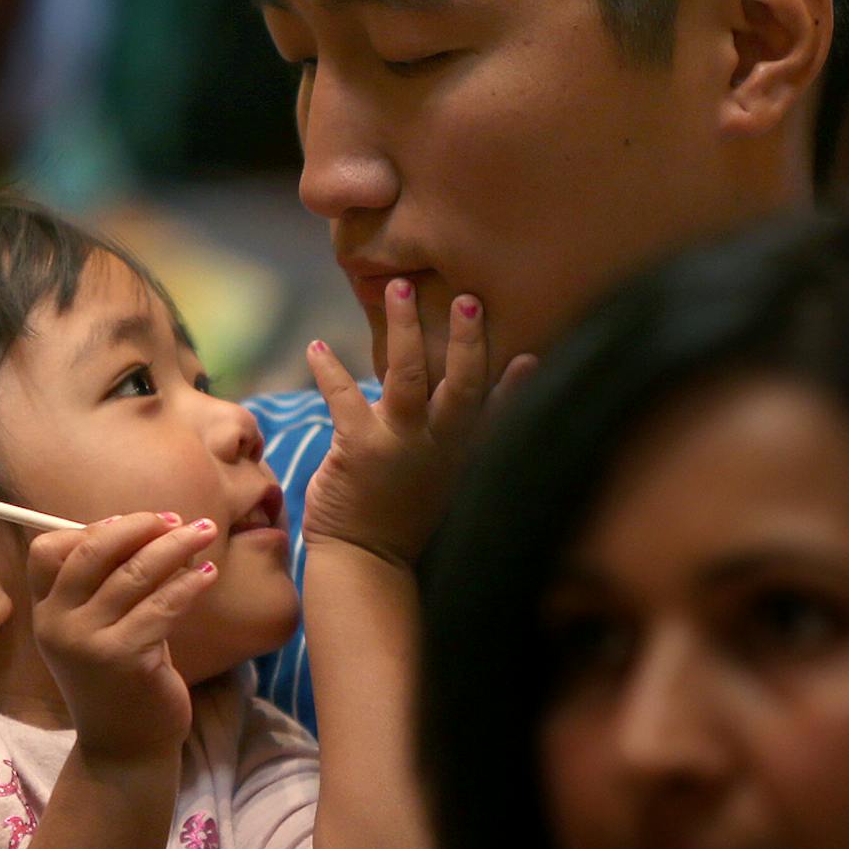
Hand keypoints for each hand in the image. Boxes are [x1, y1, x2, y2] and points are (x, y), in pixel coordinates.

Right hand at [28, 512, 219, 762]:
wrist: (125, 750)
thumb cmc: (120, 680)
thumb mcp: (99, 629)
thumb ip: (109, 584)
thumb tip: (144, 526)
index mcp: (46, 613)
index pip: (48, 550)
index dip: (91, 528)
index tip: (135, 523)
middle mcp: (58, 625)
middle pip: (93, 551)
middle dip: (139, 526)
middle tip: (176, 519)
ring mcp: (88, 642)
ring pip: (134, 573)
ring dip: (175, 546)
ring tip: (204, 534)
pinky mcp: (125, 658)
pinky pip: (162, 605)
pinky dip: (188, 583)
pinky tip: (208, 575)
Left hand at [303, 281, 534, 567]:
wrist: (367, 562)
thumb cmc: (404, 518)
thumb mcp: (446, 484)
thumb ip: (461, 446)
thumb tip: (473, 413)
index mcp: (463, 454)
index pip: (498, 414)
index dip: (517, 385)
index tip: (533, 354)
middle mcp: (440, 445)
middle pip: (462, 382)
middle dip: (466, 337)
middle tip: (466, 296)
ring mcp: (401, 444)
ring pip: (409, 374)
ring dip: (404, 327)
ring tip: (398, 287)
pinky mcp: (360, 448)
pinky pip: (345, 396)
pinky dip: (330, 369)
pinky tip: (316, 347)